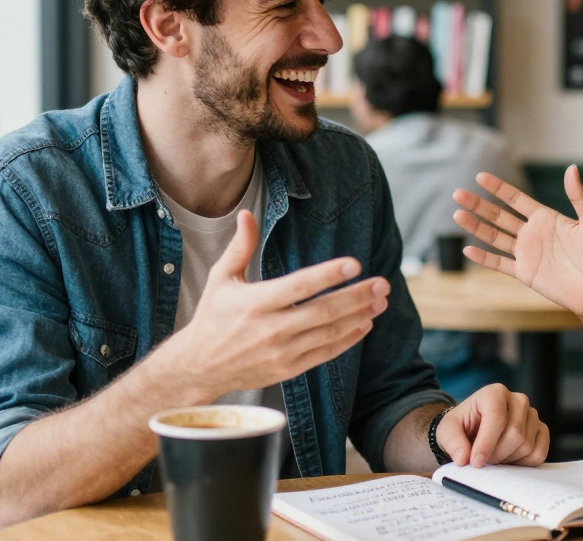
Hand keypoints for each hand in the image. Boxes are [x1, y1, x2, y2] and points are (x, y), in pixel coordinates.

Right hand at [169, 210, 388, 396]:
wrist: (200, 366)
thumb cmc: (213, 317)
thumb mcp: (221, 278)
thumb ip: (240, 247)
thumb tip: (247, 214)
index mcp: (255, 302)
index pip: (299, 286)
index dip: (328, 275)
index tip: (354, 264)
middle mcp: (271, 329)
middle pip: (322, 311)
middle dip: (356, 296)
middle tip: (383, 283)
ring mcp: (281, 352)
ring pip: (329, 332)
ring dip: (359, 316)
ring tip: (381, 300)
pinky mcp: (288, 369)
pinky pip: (324, 353)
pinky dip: (347, 339)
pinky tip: (364, 323)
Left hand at [435, 384, 548, 466]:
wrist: (474, 429)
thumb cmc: (462, 427)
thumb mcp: (447, 430)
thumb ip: (452, 442)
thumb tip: (463, 458)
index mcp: (494, 393)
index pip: (497, 418)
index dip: (487, 443)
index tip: (476, 462)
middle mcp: (517, 399)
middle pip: (515, 434)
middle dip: (496, 454)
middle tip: (483, 459)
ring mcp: (532, 414)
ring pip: (527, 445)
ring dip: (508, 459)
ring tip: (494, 455)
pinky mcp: (541, 429)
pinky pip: (539, 453)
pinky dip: (523, 463)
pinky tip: (509, 458)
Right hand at [452, 166, 582, 320]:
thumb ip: (579, 196)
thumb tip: (572, 167)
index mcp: (547, 218)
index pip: (516, 199)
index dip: (498, 188)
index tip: (480, 177)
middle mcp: (533, 233)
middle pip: (499, 216)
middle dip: (478, 205)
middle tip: (458, 194)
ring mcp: (527, 253)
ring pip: (495, 237)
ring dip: (476, 226)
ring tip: (456, 214)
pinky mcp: (525, 273)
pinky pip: (499, 264)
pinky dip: (484, 257)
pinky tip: (467, 248)